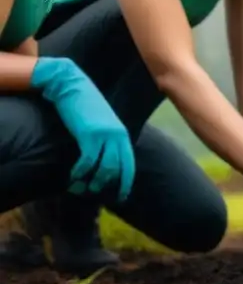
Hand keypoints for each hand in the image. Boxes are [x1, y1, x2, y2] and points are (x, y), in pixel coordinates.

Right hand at [30, 57, 134, 202]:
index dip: (126, 183)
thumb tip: (105, 157)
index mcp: (122, 135)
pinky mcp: (89, 134)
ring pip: (103, 168)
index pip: (129, 164)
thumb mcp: (102, 123)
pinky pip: (87, 161)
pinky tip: (73, 177)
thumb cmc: (86, 106)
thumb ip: (107, 138)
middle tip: (94, 195)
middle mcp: (117, 136)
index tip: (122, 197)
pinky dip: (80, 172)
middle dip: (107, 186)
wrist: (74, 86)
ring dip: (92, 183)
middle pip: (117, 170)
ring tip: (81, 188)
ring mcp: (104, 135)